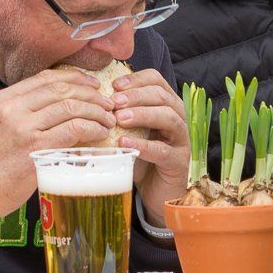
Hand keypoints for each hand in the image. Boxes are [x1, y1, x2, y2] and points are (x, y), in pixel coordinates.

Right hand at [0, 69, 115, 226]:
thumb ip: (24, 112)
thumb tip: (61, 107)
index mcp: (4, 99)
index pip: (46, 78)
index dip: (74, 78)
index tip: (92, 85)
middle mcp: (13, 108)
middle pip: (61, 89)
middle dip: (90, 94)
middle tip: (106, 103)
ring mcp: (24, 127)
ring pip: (70, 106)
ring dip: (95, 111)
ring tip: (107, 119)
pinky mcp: (36, 148)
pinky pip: (73, 129)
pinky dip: (92, 128)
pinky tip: (100, 133)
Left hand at [111, 69, 188, 226]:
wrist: (157, 193)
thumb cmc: (141, 158)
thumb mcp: (130, 132)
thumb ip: (119, 115)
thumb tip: (91, 100)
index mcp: (166, 105)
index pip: (156, 80)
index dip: (136, 79)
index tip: (114, 86)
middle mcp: (178, 118)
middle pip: (162, 95)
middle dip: (137, 95)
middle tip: (114, 102)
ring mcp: (182, 140)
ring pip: (168, 117)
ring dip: (143, 114)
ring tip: (120, 118)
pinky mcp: (179, 162)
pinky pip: (163, 150)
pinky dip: (144, 145)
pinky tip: (124, 143)